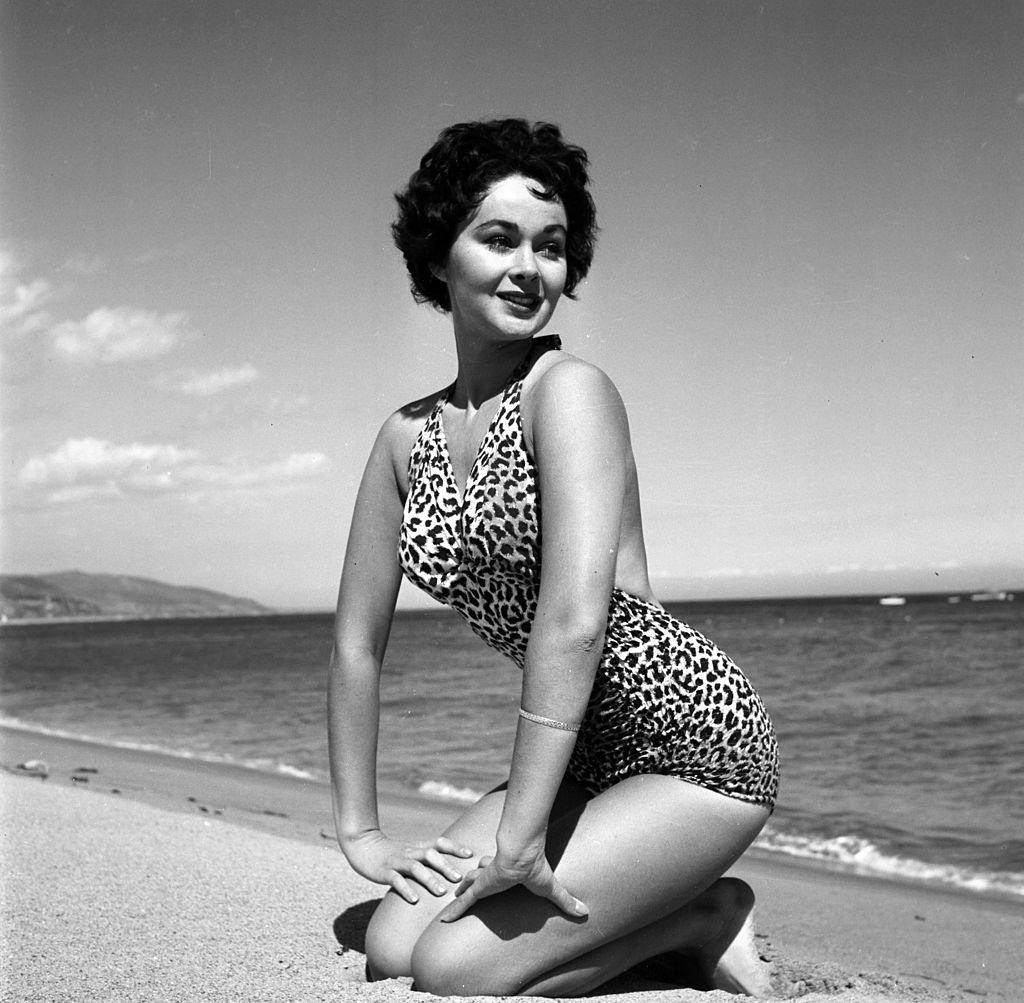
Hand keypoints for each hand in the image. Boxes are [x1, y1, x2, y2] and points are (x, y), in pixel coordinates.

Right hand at [341, 828, 473, 903]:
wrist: (362, 845)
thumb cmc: (390, 853)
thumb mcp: (410, 853)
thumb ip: (426, 860)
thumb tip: (448, 870)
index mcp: (417, 847)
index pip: (439, 842)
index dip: (455, 847)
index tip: (471, 855)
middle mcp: (409, 852)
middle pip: (430, 855)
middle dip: (446, 866)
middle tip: (460, 879)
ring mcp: (397, 861)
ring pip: (416, 867)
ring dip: (430, 879)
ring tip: (442, 892)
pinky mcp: (384, 871)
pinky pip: (396, 879)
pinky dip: (406, 889)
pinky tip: (414, 900)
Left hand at [437, 843, 587, 922]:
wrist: (521, 856)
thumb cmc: (535, 869)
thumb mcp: (551, 889)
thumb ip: (566, 900)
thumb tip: (586, 912)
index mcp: (508, 872)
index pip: (499, 870)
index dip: (494, 871)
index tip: (494, 876)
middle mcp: (493, 874)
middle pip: (481, 874)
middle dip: (474, 878)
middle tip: (467, 883)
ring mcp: (483, 881)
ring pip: (469, 884)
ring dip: (461, 888)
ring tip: (453, 893)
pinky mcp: (477, 889)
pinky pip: (462, 902)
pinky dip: (454, 910)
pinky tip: (443, 919)